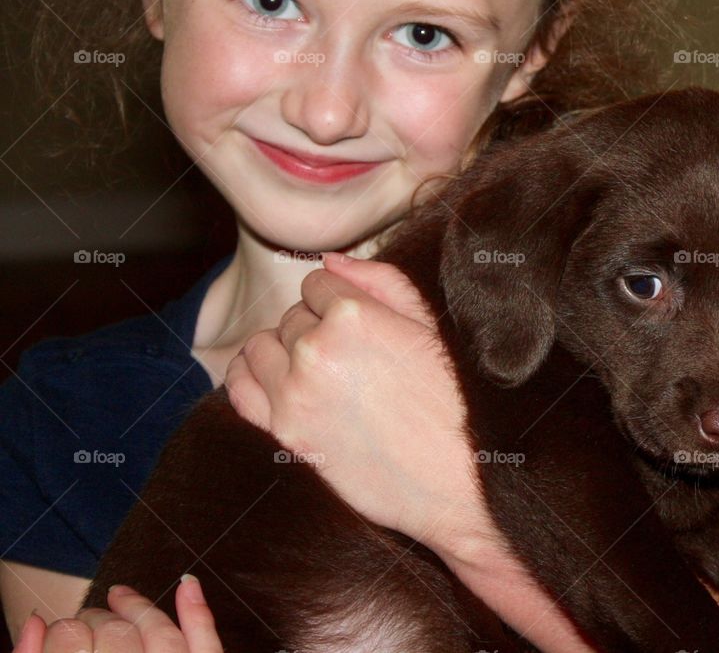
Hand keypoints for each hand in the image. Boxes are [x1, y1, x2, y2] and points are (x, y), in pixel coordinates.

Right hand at [13, 578, 221, 652]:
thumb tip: (33, 622)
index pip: (70, 641)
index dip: (60, 632)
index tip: (54, 632)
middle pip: (113, 637)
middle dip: (94, 623)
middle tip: (82, 622)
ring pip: (159, 636)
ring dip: (137, 611)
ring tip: (118, 597)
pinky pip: (206, 645)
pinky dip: (197, 612)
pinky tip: (187, 582)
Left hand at [225, 252, 490, 561]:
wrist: (459, 478)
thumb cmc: (453, 397)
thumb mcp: (427, 325)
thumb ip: (380, 281)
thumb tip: (330, 261)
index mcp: (354, 313)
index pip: (318, 283)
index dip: (337, 301)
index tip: (355, 322)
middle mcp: (316, 347)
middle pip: (292, 316)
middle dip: (315, 327)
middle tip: (348, 356)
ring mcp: (294, 391)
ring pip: (261, 346)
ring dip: (283, 351)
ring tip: (315, 370)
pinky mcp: (284, 432)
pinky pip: (239, 387)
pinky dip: (248, 376)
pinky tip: (272, 380)